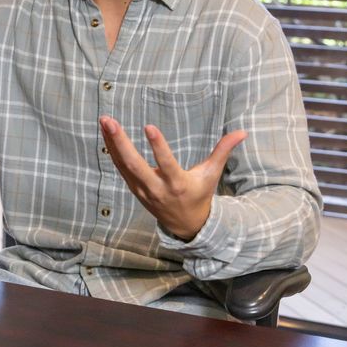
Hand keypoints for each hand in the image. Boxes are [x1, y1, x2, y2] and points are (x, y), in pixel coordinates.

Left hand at [99, 116, 246, 240]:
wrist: (185, 226)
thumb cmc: (200, 194)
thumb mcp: (212, 174)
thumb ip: (223, 151)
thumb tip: (242, 132)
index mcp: (178, 184)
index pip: (166, 164)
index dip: (158, 147)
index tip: (149, 126)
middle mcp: (157, 188)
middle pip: (134, 165)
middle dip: (120, 142)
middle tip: (109, 121)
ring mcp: (142, 190)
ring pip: (123, 166)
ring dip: (111, 143)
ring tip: (104, 121)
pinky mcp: (134, 189)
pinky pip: (120, 168)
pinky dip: (112, 151)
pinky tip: (106, 134)